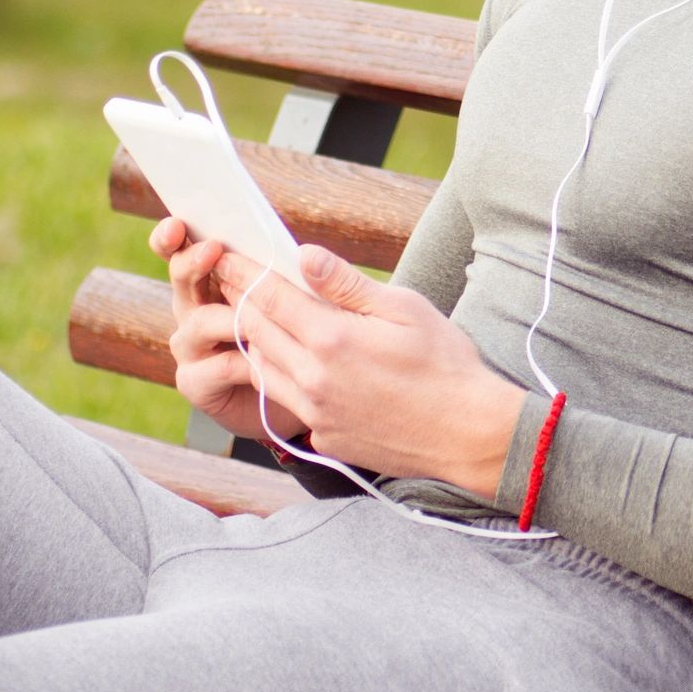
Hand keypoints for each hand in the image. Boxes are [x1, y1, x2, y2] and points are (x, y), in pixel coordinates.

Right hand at [149, 217, 309, 444]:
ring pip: (198, 321)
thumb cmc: (298, 339)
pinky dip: (238, 363)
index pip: (182, 247)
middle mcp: (194, 307)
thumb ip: (290, 277)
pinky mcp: (194, 382)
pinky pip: (211, 367)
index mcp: (213, 278)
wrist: (299, 397)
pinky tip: (260, 364)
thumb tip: (305, 254)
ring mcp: (191, 345)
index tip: (177, 223)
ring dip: (229, 316)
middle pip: (180, 276)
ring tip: (256, 317)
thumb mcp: (298, 301)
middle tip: (212, 251)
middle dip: (192, 261)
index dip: (173, 235)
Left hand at [211, 243, 525, 498]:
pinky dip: (277, 377)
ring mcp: (317, 413)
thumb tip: (304, 255)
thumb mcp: (404, 309)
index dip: (242, 272)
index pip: (269, 298)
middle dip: (237, 301)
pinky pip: (287, 401)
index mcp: (332, 340)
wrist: (470, 435)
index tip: (222, 254)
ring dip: (252, 341)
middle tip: (223, 278)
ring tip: (248, 316)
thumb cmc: (446, 365)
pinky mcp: (325, 437)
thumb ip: (346, 284)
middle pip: (257, 332)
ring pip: (264, 370)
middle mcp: (314, 379)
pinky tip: (284, 362)